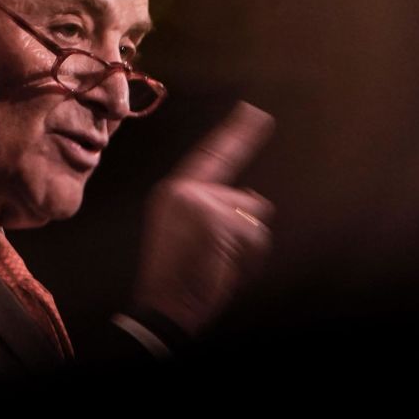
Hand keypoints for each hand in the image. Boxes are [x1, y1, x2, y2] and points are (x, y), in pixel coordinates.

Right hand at [132, 101, 275, 336]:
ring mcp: (203, 204)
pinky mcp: (218, 221)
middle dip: (244, 232)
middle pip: (246, 200)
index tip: (255, 112)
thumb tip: (254, 198)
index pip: (212, 155)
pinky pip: (256, 238)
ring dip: (247, 247)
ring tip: (217, 265)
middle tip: (213, 260)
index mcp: (174, 191)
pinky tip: (223, 270)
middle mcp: (186, 190)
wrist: (162, 306)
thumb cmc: (176, 277)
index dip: (237, 133)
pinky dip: (248, 259)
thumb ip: (214, 208)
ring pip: (254, 219)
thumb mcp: (187, 232)